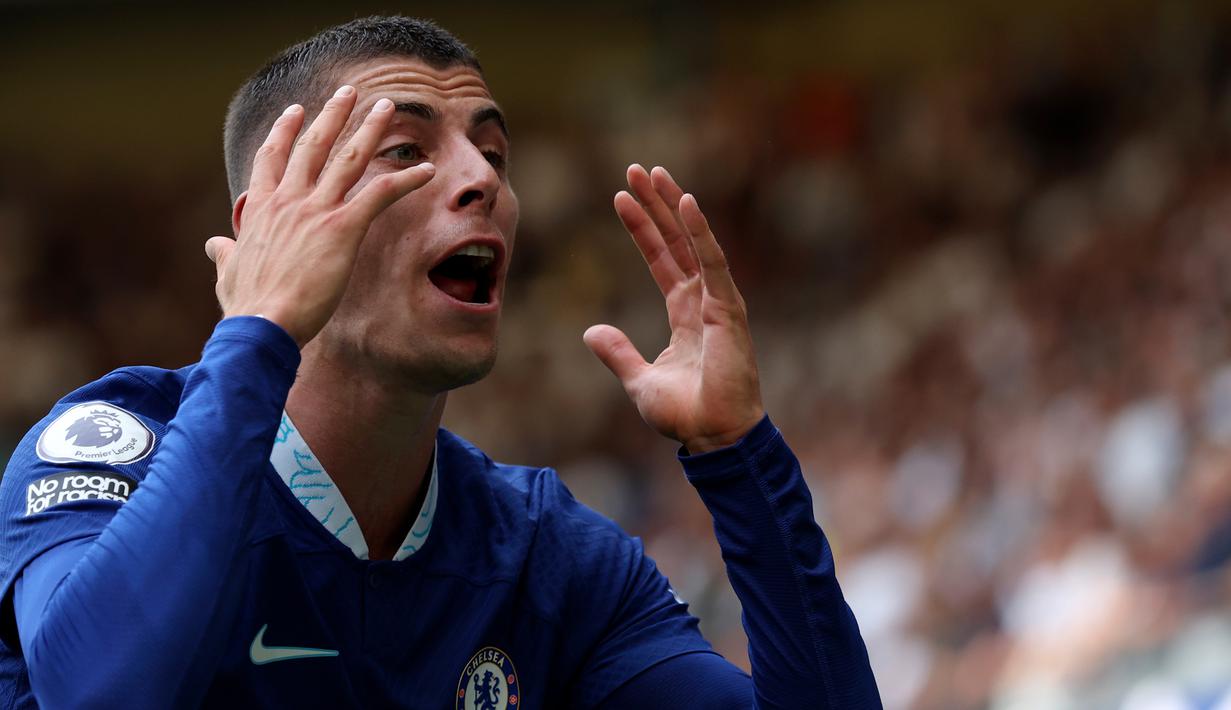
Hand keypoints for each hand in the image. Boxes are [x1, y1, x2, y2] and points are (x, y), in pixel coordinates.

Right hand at [204, 85, 435, 346]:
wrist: (261, 326)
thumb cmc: (247, 309)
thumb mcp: (228, 274)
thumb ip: (225, 254)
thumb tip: (214, 244)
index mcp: (260, 208)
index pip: (272, 158)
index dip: (285, 131)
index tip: (296, 110)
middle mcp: (288, 200)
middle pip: (314, 145)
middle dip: (333, 114)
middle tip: (350, 91)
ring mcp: (316, 210)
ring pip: (349, 157)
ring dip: (370, 128)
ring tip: (387, 105)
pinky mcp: (342, 228)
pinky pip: (381, 193)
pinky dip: (406, 179)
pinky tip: (428, 170)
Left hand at [584, 165, 764, 453]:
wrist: (715, 438)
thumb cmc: (686, 414)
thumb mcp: (639, 380)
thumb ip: (617, 353)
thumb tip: (589, 332)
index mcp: (686, 314)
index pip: (662, 260)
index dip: (642, 229)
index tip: (619, 198)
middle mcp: (704, 301)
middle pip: (677, 241)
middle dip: (656, 204)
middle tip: (636, 169)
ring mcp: (719, 302)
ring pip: (694, 242)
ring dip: (673, 205)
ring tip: (652, 173)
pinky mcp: (729, 310)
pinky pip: (713, 262)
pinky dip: (700, 232)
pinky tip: (686, 203)